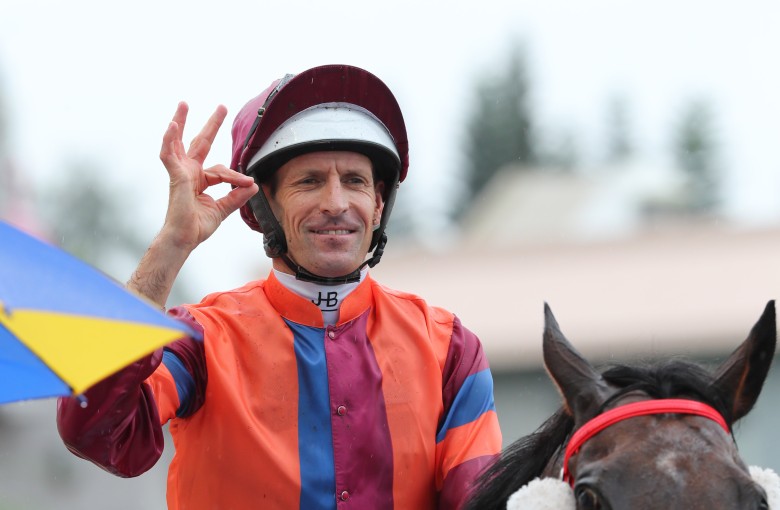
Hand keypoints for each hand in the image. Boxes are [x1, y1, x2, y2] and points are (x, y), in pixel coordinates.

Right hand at [159, 102, 257, 250]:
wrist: (185, 239)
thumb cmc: (197, 227)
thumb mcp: (223, 209)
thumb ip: (236, 196)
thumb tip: (253, 185)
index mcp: (199, 180)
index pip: (221, 170)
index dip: (235, 176)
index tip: (248, 184)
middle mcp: (189, 172)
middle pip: (200, 143)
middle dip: (211, 125)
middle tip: (222, 106)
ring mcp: (180, 173)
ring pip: (179, 142)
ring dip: (181, 121)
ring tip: (184, 104)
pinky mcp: (175, 176)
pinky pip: (169, 154)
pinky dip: (169, 140)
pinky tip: (172, 125)